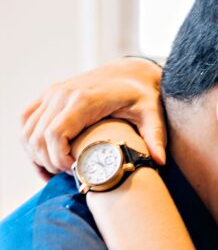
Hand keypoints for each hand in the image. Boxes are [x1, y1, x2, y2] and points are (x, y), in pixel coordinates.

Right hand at [20, 58, 165, 174]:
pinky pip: (26, 121)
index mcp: (84, 99)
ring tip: (58, 170)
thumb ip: (155, 135)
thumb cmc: (143, 95)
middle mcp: (62, 94)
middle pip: (37, 137)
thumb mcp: (152, 113)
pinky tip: (46, 158)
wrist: (131, 73)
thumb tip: (159, 161)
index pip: (55, 134)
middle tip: (68, 175)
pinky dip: (30, 142)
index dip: (58, 159)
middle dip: (48, 162)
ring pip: (27, 131)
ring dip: (36, 155)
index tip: (75, 172)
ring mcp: (52, 93)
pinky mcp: (48, 96)